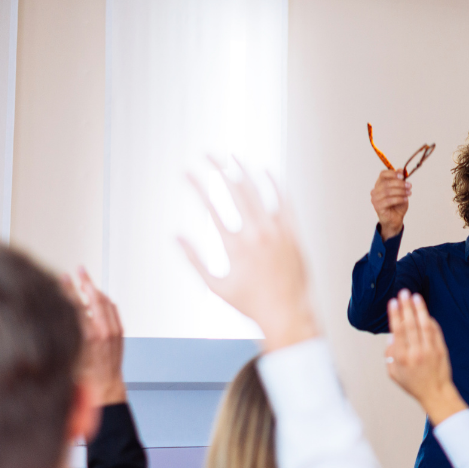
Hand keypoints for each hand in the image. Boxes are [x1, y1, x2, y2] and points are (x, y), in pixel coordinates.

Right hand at [62, 266, 125, 405]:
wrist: (105, 387)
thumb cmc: (84, 377)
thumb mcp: (67, 355)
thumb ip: (63, 334)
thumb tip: (53, 316)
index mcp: (88, 336)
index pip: (77, 304)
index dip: (69, 289)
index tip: (63, 278)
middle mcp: (103, 331)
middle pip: (94, 298)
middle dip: (85, 282)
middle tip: (79, 270)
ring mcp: (114, 331)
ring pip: (105, 302)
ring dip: (95, 289)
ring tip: (86, 279)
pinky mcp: (119, 332)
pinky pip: (113, 309)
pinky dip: (105, 300)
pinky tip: (98, 296)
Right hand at [180, 158, 318, 351]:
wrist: (288, 313)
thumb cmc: (250, 304)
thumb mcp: (215, 286)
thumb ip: (194, 260)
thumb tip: (175, 236)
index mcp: (235, 246)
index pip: (210, 205)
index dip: (196, 184)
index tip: (186, 171)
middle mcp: (257, 234)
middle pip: (235, 189)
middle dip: (217, 168)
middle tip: (206, 154)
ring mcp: (278, 231)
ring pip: (260, 190)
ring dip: (244, 170)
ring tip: (232, 156)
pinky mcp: (293, 232)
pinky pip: (284, 201)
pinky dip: (274, 183)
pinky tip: (264, 170)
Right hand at [371, 168, 410, 239]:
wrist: (395, 219)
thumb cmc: (397, 204)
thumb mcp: (400, 190)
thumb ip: (400, 180)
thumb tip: (401, 170)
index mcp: (379, 184)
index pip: (383, 174)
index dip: (393, 173)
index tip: (402, 175)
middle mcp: (375, 191)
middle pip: (386, 183)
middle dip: (400, 184)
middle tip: (409, 185)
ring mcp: (375, 199)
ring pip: (388, 192)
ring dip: (400, 191)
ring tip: (409, 193)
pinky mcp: (377, 207)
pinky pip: (389, 200)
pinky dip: (399, 199)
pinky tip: (405, 199)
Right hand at [385, 291, 465, 424]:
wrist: (435, 393)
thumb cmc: (413, 384)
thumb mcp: (394, 374)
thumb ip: (389, 355)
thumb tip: (391, 337)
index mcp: (402, 358)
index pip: (398, 332)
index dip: (395, 315)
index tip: (393, 303)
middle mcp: (415, 352)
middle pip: (410, 325)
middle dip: (406, 307)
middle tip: (403, 293)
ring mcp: (429, 350)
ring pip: (424, 325)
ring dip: (419, 309)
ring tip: (415, 297)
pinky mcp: (440, 349)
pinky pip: (435, 331)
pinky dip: (430, 321)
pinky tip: (425, 312)